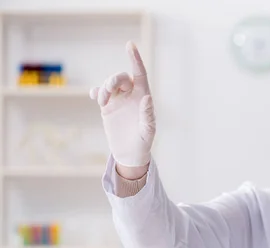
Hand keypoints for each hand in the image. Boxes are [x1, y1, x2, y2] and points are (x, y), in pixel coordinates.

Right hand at [90, 41, 154, 167]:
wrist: (129, 153)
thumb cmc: (143, 142)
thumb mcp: (148, 131)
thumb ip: (148, 115)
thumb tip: (147, 98)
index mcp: (143, 97)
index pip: (139, 74)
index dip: (135, 59)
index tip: (130, 45)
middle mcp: (131, 96)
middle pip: (121, 77)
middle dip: (112, 80)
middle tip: (107, 92)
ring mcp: (118, 100)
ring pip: (109, 84)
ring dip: (104, 88)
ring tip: (101, 101)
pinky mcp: (107, 107)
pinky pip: (100, 94)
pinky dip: (96, 92)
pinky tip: (95, 96)